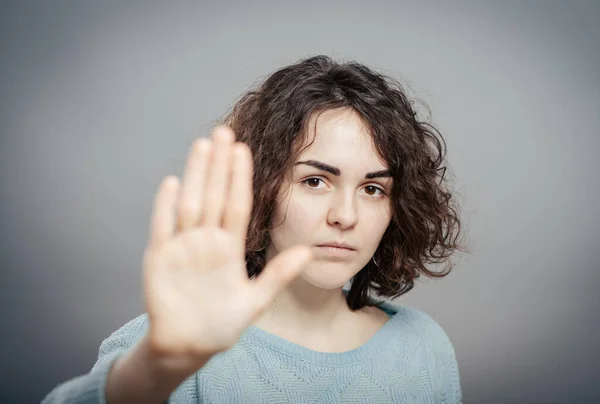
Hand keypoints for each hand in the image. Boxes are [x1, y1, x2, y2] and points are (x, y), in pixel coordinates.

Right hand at [141, 126, 312, 368]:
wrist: (188, 347)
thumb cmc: (221, 325)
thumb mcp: (256, 300)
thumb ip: (279, 274)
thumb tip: (309, 251)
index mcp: (229, 247)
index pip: (237, 204)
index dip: (240, 178)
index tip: (245, 150)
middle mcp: (207, 241)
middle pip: (214, 195)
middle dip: (219, 165)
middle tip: (223, 131)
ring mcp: (183, 247)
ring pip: (190, 203)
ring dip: (196, 175)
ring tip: (202, 145)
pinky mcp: (159, 259)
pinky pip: (163, 227)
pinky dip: (165, 206)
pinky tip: (173, 182)